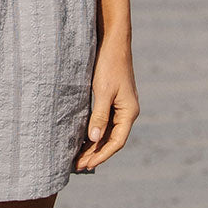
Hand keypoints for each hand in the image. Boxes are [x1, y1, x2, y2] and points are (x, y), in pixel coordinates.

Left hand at [74, 36, 138, 171]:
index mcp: (129, 112)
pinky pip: (106, 121)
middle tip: (78, 165)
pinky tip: (84, 137)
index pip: (116, 142)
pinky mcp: (114, 99)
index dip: (101, 155)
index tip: (85, 164)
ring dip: (95, 144)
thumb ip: (99, 116)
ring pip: (108, 131)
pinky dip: (96, 131)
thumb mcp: (103, 91)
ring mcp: (122, 105)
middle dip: (96, 153)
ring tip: (79, 157)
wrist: (113, 42)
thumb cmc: (109, 64)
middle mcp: (128, 111)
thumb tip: (95, 139)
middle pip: (112, 139)